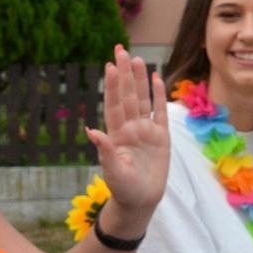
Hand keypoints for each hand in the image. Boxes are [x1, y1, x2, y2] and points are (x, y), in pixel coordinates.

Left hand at [86, 46, 168, 220]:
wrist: (140, 202)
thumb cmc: (123, 189)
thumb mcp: (112, 171)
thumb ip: (104, 150)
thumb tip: (91, 131)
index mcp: (117, 134)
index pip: (114, 104)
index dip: (112, 85)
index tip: (109, 66)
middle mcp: (130, 128)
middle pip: (128, 96)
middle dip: (124, 74)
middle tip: (121, 50)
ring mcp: (146, 131)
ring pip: (143, 100)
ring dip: (140, 80)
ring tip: (137, 59)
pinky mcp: (162, 138)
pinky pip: (160, 113)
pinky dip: (159, 96)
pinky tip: (157, 79)